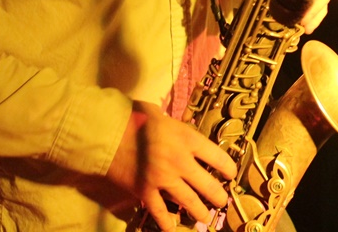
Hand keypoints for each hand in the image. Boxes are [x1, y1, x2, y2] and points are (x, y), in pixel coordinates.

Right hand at [106, 101, 235, 230]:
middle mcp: (179, 161)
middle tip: (222, 201)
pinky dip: (168, 223)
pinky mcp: (145, 192)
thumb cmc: (136, 119)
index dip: (229, 168)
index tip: (231, 174)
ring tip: (205, 215)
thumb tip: (189, 137)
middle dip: (218, 196)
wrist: (106, 133)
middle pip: (208, 185)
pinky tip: (174, 229)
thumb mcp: (165, 116)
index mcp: (187, 139)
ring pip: (190, 202)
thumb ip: (179, 129)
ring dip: (200, 211)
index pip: (218, 158)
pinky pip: (160, 213)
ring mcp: (163, 179)